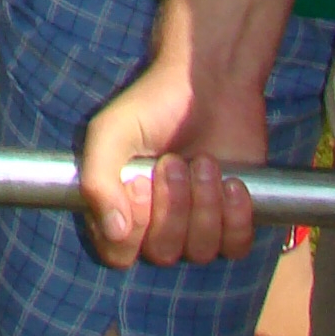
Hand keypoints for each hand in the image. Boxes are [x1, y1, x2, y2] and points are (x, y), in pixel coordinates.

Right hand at [79, 51, 267, 265]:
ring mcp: (197, 224)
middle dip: (173, 206)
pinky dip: (236, 216)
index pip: (118, 253)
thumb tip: (114, 233)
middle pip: (163, 253)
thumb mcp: (112, 132)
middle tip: (175, 161)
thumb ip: (98, 180)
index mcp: (121, 206)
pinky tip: (232, 182)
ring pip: (200, 251)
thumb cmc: (156, 104)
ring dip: (204, 204)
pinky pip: (235, 247)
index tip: (142, 182)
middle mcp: (157, 222)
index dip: (133, 229)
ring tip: (205, 161)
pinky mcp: (234, 220)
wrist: (212, 82)